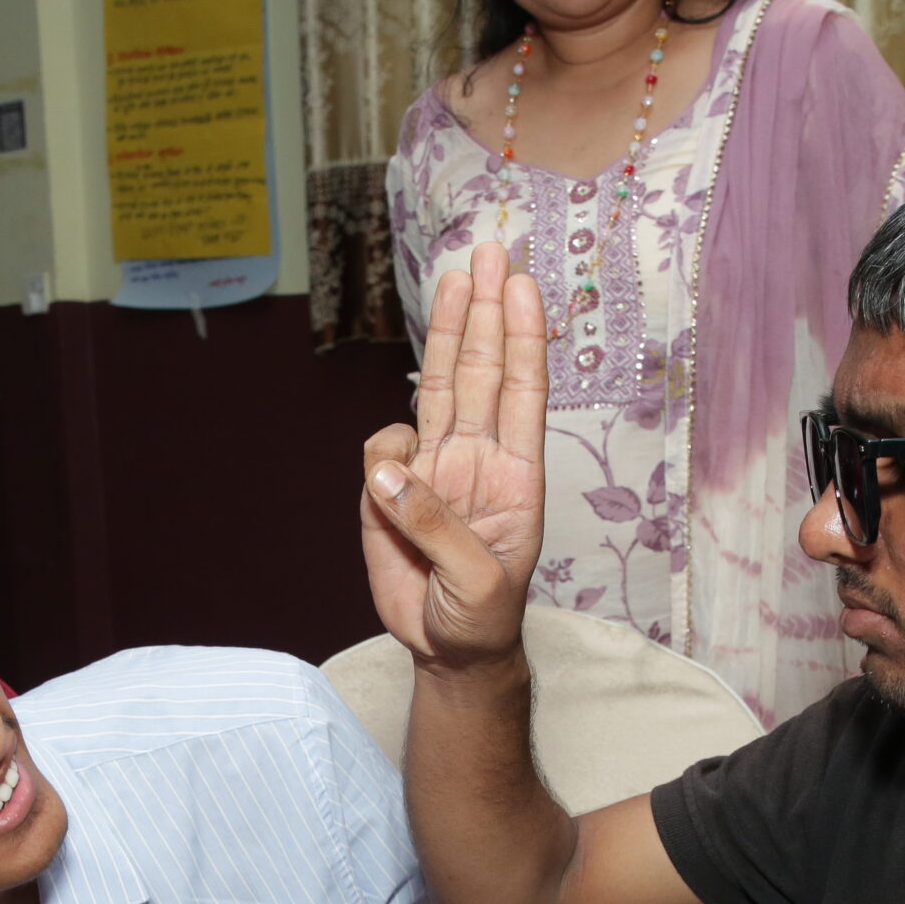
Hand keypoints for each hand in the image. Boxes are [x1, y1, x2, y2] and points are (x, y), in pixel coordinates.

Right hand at [360, 241, 548, 673]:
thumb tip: (390, 469)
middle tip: (491, 251)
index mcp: (515, 474)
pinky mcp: (390, 492)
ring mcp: (434, 470)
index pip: (521, 392)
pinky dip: (381, 453)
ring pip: (436, 388)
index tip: (522, 286)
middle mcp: (477, 458)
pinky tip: (388, 481)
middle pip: (480, 369)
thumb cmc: (481, 617)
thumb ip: (436, 525)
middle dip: (485, 310)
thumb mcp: (477, 582)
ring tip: (455, 279)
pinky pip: (381, 451)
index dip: (520, 338)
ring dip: (445, 333)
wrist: (447, 652)